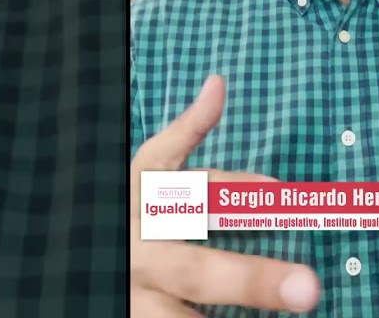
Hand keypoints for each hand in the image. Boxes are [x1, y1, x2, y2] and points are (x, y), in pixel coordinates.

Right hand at [130, 75, 321, 315]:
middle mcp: (140, 256)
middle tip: (308, 288)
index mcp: (145, 209)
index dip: (241, 191)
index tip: (284, 191)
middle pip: (197, 272)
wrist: (70, 253)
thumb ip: (187, 130)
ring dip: (225, 316)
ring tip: (290, 311)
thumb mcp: (150, 167)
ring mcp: (135, 298)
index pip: (196, 195)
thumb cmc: (129, 205)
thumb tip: (218, 83)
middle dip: (252, 280)